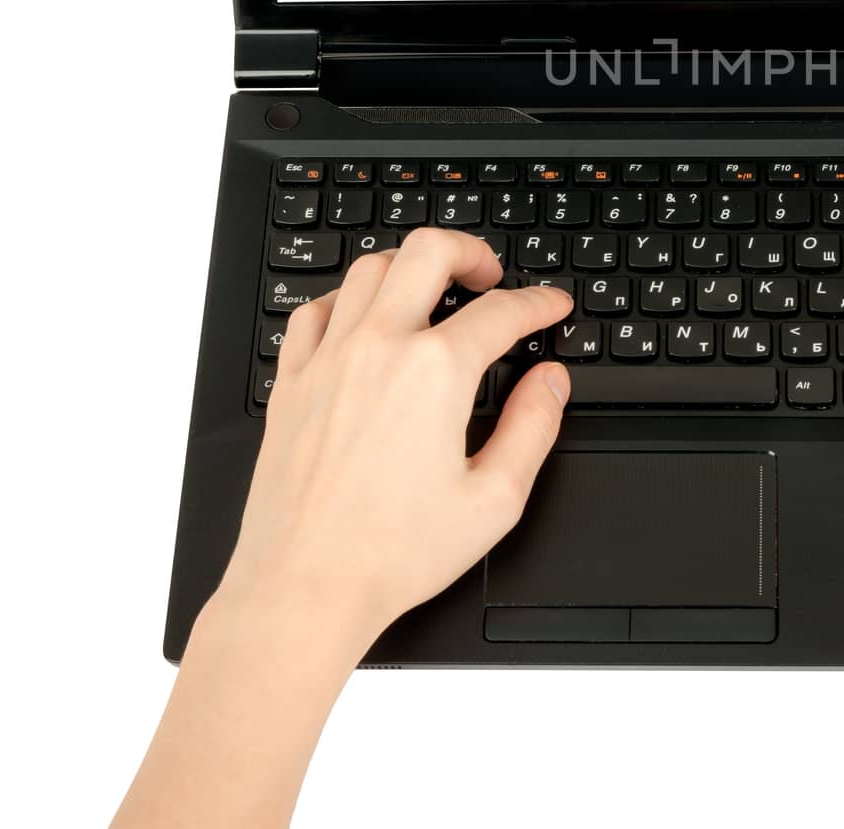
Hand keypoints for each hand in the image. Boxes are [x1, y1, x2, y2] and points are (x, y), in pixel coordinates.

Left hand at [219, 229, 573, 645]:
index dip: (539, 302)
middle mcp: (379, 349)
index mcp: (435, 372)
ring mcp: (328, 360)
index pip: (502, 310)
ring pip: (369, 268)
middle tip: (491, 276)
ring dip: (410, 267)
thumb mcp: (494, 499)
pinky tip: (364, 320)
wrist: (303, 590)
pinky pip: (314, 311)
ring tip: (434, 288)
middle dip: (472, 252)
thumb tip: (550, 381)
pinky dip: (345, 301)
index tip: (552, 305)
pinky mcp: (291, 384)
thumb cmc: (392, 554)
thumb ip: (533, 427)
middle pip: (428, 252)